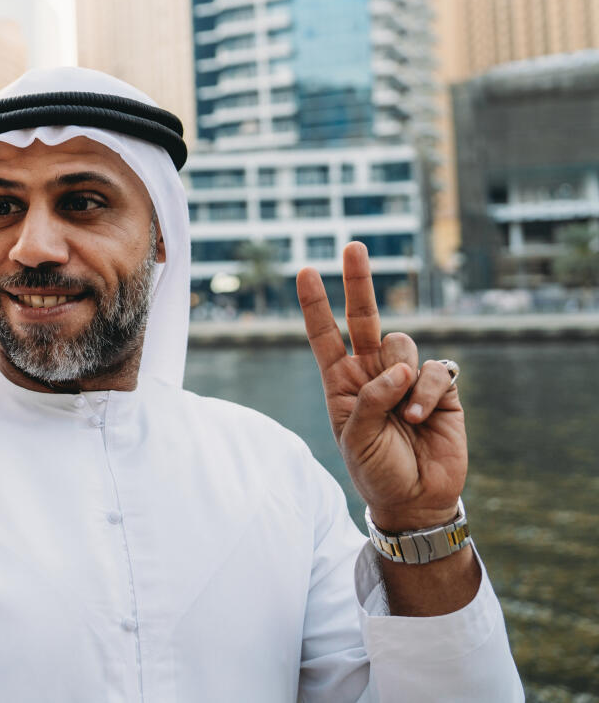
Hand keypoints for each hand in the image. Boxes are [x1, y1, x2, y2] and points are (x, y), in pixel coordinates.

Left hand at [296, 242, 466, 532]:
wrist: (415, 498)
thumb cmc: (376, 469)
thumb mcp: (354, 439)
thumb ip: (369, 400)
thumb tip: (399, 368)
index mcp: (341, 382)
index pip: (324, 336)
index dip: (315, 304)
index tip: (305, 271)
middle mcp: (372, 372)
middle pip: (363, 317)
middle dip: (358, 281)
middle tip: (352, 246)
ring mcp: (406, 377)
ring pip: (402, 344)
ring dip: (402, 376)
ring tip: (404, 414)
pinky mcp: (440, 387)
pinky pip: (434, 369)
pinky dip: (426, 391)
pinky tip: (421, 417)